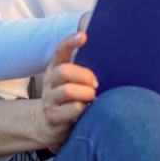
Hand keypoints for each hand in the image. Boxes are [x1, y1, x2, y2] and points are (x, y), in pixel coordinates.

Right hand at [33, 32, 96, 150]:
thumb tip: (111, 51)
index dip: (70, 42)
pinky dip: (83, 109)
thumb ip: (84, 68)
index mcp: (56, 68)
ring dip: (85, 93)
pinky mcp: (53, 116)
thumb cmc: (70, 98)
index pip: (60, 51)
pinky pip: (72, 110)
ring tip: (92, 98)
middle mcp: (50, 82)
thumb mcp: (73, 80)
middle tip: (96, 84)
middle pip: (63, 71)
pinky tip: (88, 111)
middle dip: (84, 75)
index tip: (83, 35)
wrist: (49, 124)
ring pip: (67, 91)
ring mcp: (50, 99)